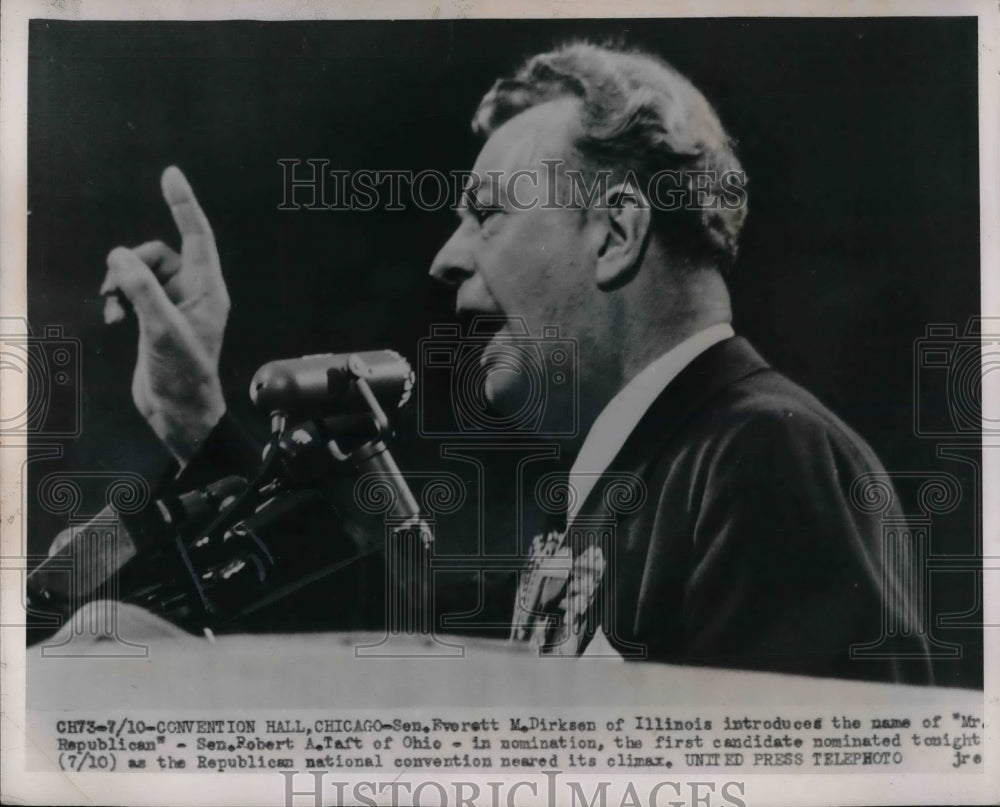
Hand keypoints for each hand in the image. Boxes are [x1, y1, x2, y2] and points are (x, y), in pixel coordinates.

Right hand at [101, 166, 229, 464]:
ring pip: (141, 272)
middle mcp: (194, 294)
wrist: (178, 413)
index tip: (170, 175)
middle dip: (133, 262)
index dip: (183, 204)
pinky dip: (118, 298)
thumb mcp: (161, 329)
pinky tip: (113, 318)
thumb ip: (142, 289)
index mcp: (208, 291)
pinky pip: (132, 292)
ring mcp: (174, 307)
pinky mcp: (155, 320)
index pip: (197, 236)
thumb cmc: (182, 375)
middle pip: (158, 253)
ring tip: (114, 307)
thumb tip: (121, 256)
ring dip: (121, 283)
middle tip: (117, 286)